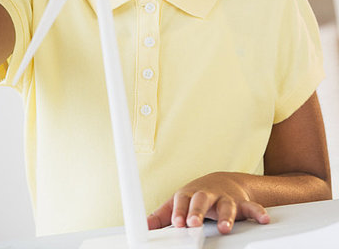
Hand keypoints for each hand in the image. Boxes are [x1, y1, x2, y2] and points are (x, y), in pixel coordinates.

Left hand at [147, 172, 269, 233]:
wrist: (223, 181)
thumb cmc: (197, 196)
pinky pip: (251, 207)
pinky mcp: (242, 203)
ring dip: (226, 216)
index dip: (178, 211)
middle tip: (193, 223)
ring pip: (226, 205)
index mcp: (189, 195)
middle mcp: (207, 195)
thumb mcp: (179, 202)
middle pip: (201, 200)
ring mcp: (225, 198)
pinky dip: (258, 212)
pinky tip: (263, 219)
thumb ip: (163, 215)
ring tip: (225, 228)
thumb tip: (144, 226)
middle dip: (197, 212)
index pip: (181, 201)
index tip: (176, 222)